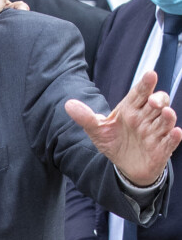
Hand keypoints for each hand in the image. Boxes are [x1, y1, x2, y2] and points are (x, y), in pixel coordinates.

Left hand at [65, 71, 181, 185]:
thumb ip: (85, 117)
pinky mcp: (161, 149)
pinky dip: (174, 137)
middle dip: (158, 99)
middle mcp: (144, 118)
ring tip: (166, 113)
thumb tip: (68, 104)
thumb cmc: (112, 142)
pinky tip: (176, 133)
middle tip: (153, 101)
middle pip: (157, 103)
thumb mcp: (96, 129)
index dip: (145, 84)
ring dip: (168, 117)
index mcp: (130, 108)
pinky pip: (170, 142)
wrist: (123, 166)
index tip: (150, 74)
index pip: (139, 93)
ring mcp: (154, 133)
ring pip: (165, 121)